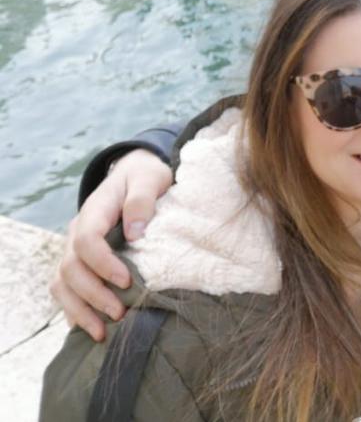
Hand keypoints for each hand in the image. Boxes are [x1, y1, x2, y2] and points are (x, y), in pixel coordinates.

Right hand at [48, 150, 172, 341]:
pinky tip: (92, 329)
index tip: (126, 280)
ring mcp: (74, 249)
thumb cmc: (145, 178)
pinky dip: (75, 311)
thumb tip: (135, 233)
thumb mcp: (150, 178)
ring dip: (80, 310)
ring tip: (103, 332)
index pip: (86, 239)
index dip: (102, 263)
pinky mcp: (79, 263)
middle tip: (121, 313)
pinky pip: (65, 291)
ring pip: (61, 284)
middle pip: (70, 268)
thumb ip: (142, 200)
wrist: (134, 176)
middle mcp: (77, 232)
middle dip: (93, 294)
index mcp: (94, 211)